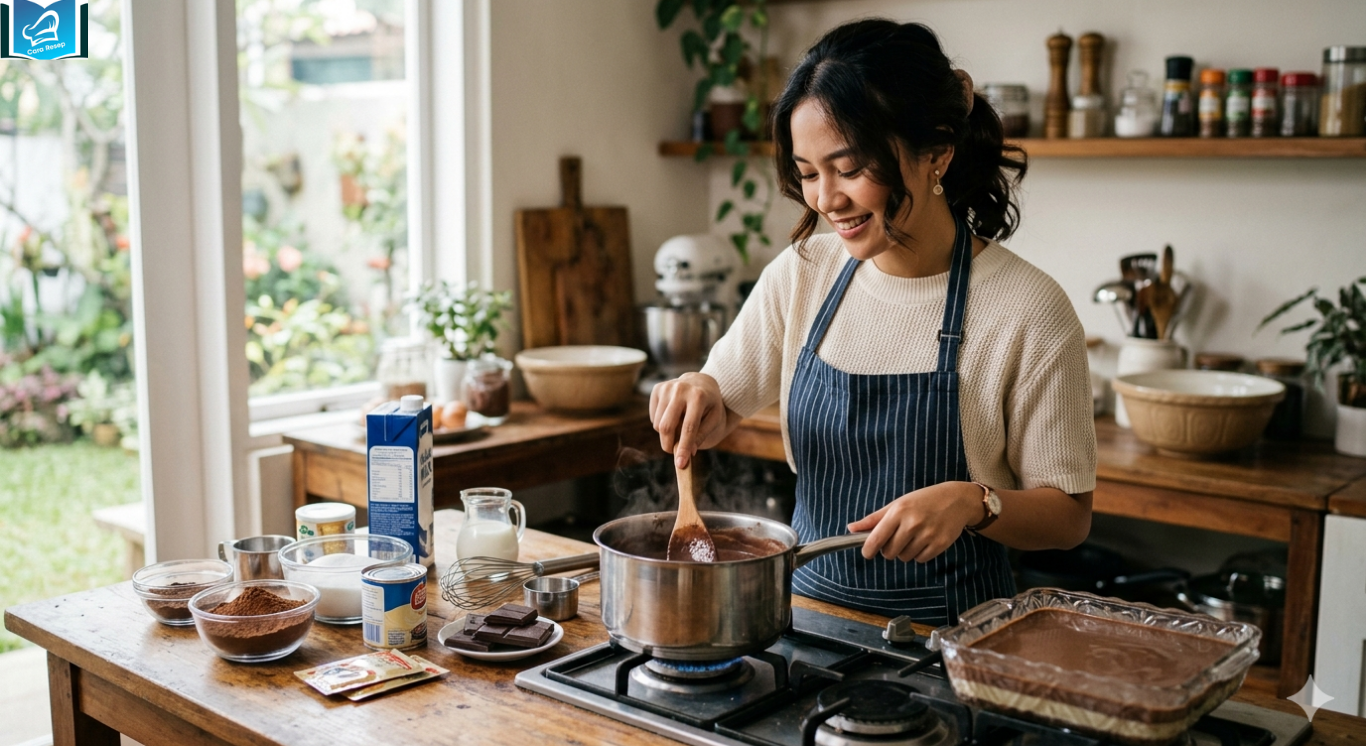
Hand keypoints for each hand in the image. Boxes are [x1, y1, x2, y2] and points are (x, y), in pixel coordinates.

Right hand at [649, 372, 728, 468]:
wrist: (702, 383)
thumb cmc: (710, 405)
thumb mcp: (714, 420)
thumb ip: (702, 435)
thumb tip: (689, 452)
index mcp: (698, 396)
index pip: (689, 427)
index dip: (684, 447)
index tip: (680, 464)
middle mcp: (681, 389)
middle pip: (666, 426)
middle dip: (669, 445)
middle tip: (675, 453)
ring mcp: (667, 387)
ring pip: (658, 424)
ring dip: (667, 434)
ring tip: (679, 428)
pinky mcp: (657, 389)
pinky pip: (653, 417)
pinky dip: (662, 424)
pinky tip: (674, 416)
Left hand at [847, 482, 982, 562]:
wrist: (957, 500)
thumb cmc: (923, 500)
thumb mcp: (898, 504)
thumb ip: (874, 518)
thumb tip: (851, 528)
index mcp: (898, 511)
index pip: (876, 538)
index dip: (868, 549)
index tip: (867, 553)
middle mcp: (912, 524)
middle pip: (889, 552)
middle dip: (889, 549)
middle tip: (897, 538)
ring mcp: (927, 535)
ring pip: (905, 557)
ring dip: (905, 552)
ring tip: (913, 537)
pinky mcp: (939, 544)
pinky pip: (920, 559)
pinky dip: (919, 554)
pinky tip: (924, 540)